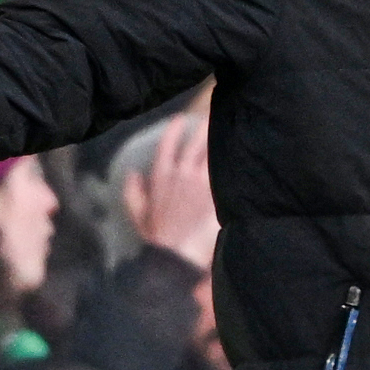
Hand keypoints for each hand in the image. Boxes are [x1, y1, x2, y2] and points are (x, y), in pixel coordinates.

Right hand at [126, 110, 217, 269]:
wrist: (179, 253)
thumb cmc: (158, 238)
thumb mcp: (138, 215)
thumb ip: (132, 193)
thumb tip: (132, 173)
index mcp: (160, 176)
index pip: (167, 144)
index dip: (174, 129)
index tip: (181, 119)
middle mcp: (180, 174)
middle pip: (193, 142)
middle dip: (203, 128)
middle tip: (212, 116)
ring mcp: (199, 181)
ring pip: (210, 152)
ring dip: (218, 139)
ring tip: (228, 129)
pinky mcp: (216, 192)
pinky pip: (223, 169)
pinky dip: (228, 158)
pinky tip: (237, 152)